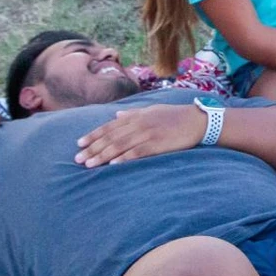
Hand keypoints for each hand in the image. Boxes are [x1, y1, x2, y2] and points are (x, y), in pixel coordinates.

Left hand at [74, 104, 203, 167]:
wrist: (197, 120)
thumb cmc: (174, 115)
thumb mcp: (152, 110)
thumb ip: (133, 113)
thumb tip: (116, 115)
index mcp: (136, 116)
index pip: (109, 126)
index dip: (93, 135)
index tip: (80, 144)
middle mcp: (138, 123)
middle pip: (111, 137)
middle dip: (93, 148)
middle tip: (78, 159)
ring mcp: (148, 134)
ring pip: (120, 146)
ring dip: (103, 155)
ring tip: (89, 164)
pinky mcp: (157, 144)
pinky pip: (137, 153)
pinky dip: (124, 159)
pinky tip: (113, 165)